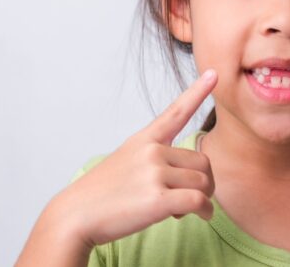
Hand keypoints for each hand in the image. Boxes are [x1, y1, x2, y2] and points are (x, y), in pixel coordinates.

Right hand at [57, 69, 217, 247]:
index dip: (197, 92)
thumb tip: (187, 175)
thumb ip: (154, 159)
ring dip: (203, 199)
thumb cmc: (101, 193)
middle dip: (203, 182)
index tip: (213, 73)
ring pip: (204, 182)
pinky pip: (199, 201)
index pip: (176, 111)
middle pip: (203, 161)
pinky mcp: (158, 198)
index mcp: (144, 139)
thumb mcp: (124, 161)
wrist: (75, 215)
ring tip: (181, 209)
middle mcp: (151, 151)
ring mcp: (154, 173)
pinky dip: (206, 211)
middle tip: (186, 198)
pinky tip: (201, 216)